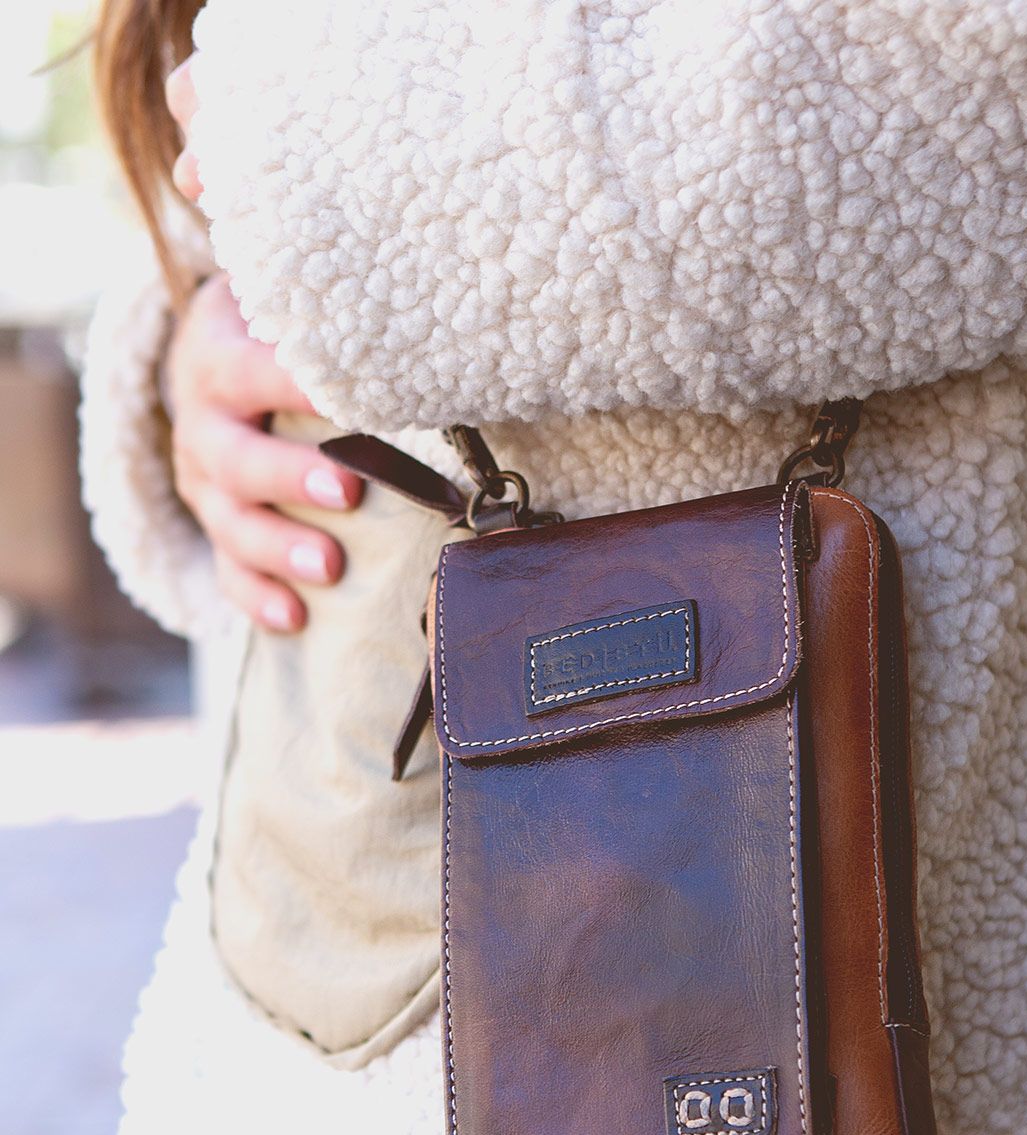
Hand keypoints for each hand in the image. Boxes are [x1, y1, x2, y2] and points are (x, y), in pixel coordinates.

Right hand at [166, 274, 363, 630]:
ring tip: (331, 566)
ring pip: (229, 521)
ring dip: (279, 545)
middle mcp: (203, 421)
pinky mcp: (218, 528)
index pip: (252, 366)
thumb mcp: (270, 280)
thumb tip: (240, 150)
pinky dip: (258, 596)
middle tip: (348, 491)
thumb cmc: (272, 325)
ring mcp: (207, 482)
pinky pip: (228, 571)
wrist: (216, 366)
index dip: (294, 379)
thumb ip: (284, 246)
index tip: (349, 388)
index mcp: (220, 354)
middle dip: (288, 475)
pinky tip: (297, 618)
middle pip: (232, 455)